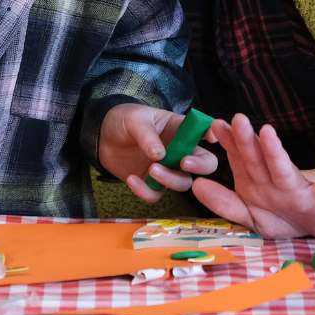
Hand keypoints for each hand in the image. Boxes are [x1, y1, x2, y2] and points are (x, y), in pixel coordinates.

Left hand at [98, 103, 217, 202]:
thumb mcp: (135, 119)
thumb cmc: (124, 120)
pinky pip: (157, 194)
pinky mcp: (152, 184)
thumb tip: (159, 155)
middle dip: (200, 166)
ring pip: (183, 183)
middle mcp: (180, 151)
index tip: (211, 138)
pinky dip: (146, 191)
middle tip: (184, 163)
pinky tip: (131, 179)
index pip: (203, 131)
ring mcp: (168, 169)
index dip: (212, 134)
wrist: (102, 137)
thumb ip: (147, 135)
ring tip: (151, 169)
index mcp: (180, 129)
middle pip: (205, 164)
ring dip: (171, 179)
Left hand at [189, 114, 314, 238]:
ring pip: (284, 170)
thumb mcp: (251, 216)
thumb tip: (197, 185)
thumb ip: (225, 203)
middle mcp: (275, 182)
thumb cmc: (284, 216)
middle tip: (236, 119)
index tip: (215, 125)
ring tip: (267, 132)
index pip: (239, 159)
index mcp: (256, 183)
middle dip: (246, 141)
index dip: (228, 143)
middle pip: (257, 160)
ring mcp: (299, 190)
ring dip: (275, 152)